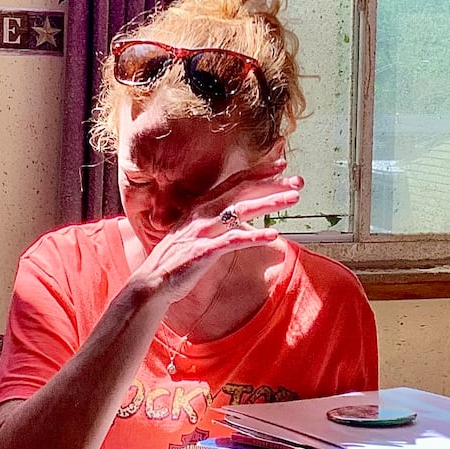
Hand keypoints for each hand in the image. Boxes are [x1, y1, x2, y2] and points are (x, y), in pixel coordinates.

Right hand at [131, 161, 303, 306]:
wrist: (151, 282)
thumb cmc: (177, 259)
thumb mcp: (196, 232)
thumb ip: (217, 221)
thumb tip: (240, 216)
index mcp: (202, 206)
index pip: (234, 182)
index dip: (259, 172)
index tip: (282, 165)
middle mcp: (202, 214)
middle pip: (242, 191)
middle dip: (272, 184)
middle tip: (298, 181)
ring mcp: (202, 231)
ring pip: (240, 211)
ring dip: (269, 203)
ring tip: (292, 200)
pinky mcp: (203, 252)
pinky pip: (232, 241)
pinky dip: (254, 236)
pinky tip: (273, 235)